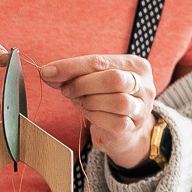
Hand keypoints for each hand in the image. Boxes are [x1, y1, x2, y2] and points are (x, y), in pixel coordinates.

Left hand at [39, 54, 155, 167]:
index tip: (48, 72)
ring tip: (82, 103)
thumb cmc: (105, 99)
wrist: (122, 130)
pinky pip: (114, 121)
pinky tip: (91, 114)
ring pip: (116, 101)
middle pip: (113, 79)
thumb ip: (74, 74)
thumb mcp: (93, 80)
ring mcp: (142, 107)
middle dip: (83, 85)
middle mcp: (144, 84)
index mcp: (135, 65)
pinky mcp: (134, 126)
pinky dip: (96, 117)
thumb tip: (47, 72)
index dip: (72, 66)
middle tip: (67, 91)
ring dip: (90, 102)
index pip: (101, 61)